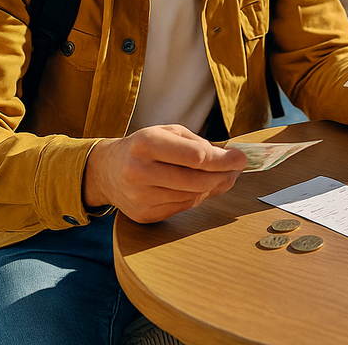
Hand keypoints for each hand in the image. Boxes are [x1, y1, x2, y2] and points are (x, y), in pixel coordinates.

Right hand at [82, 125, 247, 223]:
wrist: (106, 170)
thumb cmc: (142, 147)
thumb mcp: (166, 132)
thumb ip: (197, 144)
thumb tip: (229, 161)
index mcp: (146, 144)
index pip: (196, 157)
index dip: (224, 159)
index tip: (240, 158)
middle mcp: (139, 172)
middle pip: (197, 180)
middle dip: (223, 175)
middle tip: (236, 169)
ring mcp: (140, 197)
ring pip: (193, 196)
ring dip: (212, 187)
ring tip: (219, 176)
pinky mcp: (144, 215)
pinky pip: (182, 208)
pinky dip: (195, 197)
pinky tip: (197, 187)